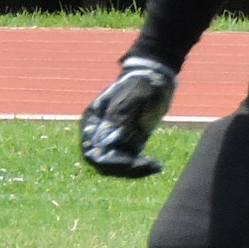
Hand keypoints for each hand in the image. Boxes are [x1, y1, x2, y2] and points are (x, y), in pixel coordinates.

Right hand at [79, 55, 177, 179]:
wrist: (155, 77)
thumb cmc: (139, 84)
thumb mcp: (128, 99)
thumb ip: (117, 120)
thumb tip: (106, 141)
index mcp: (92, 121)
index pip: (92, 152)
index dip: (108, 162)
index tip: (129, 163)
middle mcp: (100, 133)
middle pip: (103, 162)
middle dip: (122, 168)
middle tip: (145, 166)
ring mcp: (114, 138)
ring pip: (117, 165)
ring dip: (133, 170)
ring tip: (154, 167)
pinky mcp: (130, 141)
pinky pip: (130, 161)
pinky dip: (141, 167)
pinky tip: (156, 166)